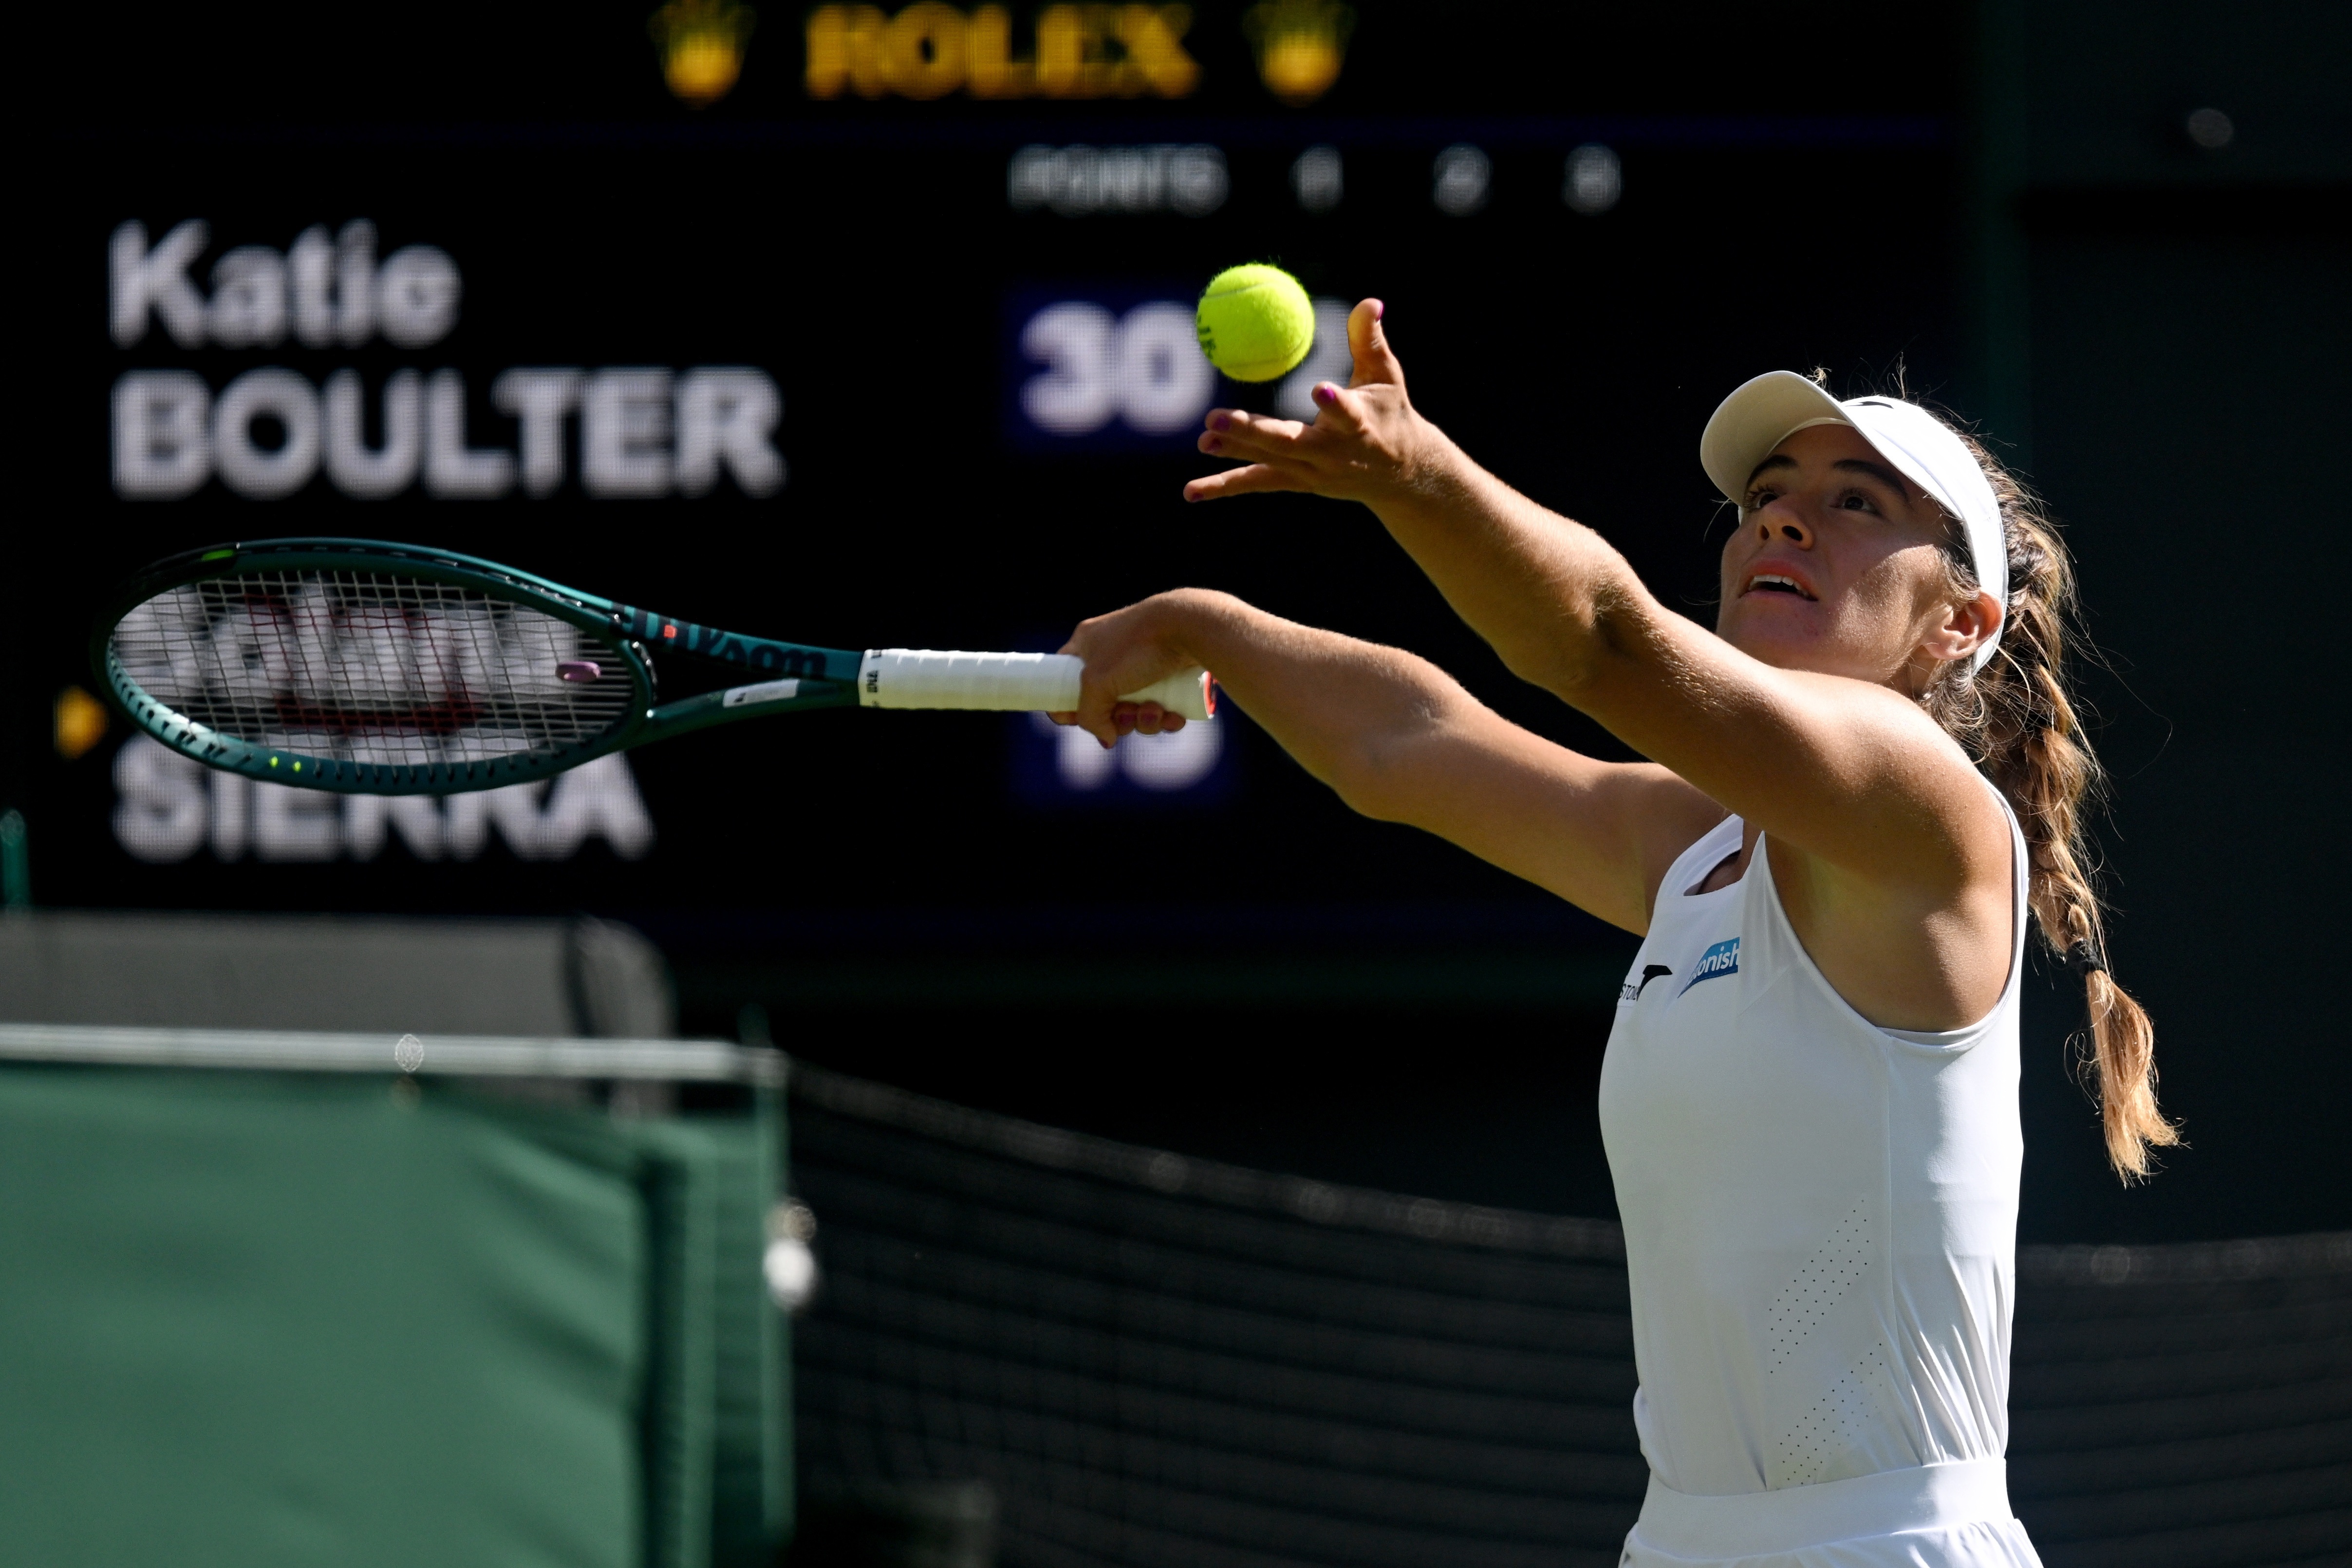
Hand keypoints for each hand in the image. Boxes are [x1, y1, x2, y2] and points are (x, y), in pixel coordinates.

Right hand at [1046, 592, 1199, 747]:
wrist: (1190, 627)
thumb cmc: (1137, 646)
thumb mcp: (1098, 682)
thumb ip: (1089, 715)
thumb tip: (1106, 738)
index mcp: (1087, 643)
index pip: (1064, 677)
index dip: (1068, 703)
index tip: (1076, 721)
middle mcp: (1113, 652)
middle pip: (1104, 702)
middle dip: (1118, 718)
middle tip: (1127, 715)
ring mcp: (1142, 662)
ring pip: (1135, 708)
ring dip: (1144, 721)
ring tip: (1155, 712)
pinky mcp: (1170, 671)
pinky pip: (1161, 705)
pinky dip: (1165, 716)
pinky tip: (1174, 716)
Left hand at [1183, 298, 1439, 504]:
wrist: (1401, 474)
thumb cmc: (1391, 414)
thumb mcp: (1386, 377)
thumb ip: (1370, 341)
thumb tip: (1370, 301)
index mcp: (1359, 426)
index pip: (1347, 414)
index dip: (1334, 404)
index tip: (1320, 388)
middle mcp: (1332, 454)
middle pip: (1289, 443)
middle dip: (1251, 432)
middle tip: (1215, 418)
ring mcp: (1312, 473)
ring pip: (1268, 462)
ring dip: (1234, 452)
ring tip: (1203, 441)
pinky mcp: (1298, 483)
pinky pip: (1258, 482)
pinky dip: (1224, 487)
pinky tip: (1191, 491)